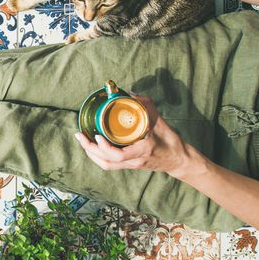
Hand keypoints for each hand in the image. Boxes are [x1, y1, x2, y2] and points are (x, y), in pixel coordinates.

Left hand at [74, 95, 201, 177]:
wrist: (178, 159)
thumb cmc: (170, 140)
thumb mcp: (159, 121)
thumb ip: (145, 106)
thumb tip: (129, 94)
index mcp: (142, 151)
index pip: (119, 156)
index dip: (105, 148)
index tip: (96, 136)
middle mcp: (135, 160)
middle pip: (107, 162)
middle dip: (90, 149)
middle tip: (79, 135)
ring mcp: (131, 165)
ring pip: (106, 165)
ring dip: (91, 153)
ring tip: (82, 139)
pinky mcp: (129, 166)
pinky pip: (109, 164)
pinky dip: (97, 156)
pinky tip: (91, 146)